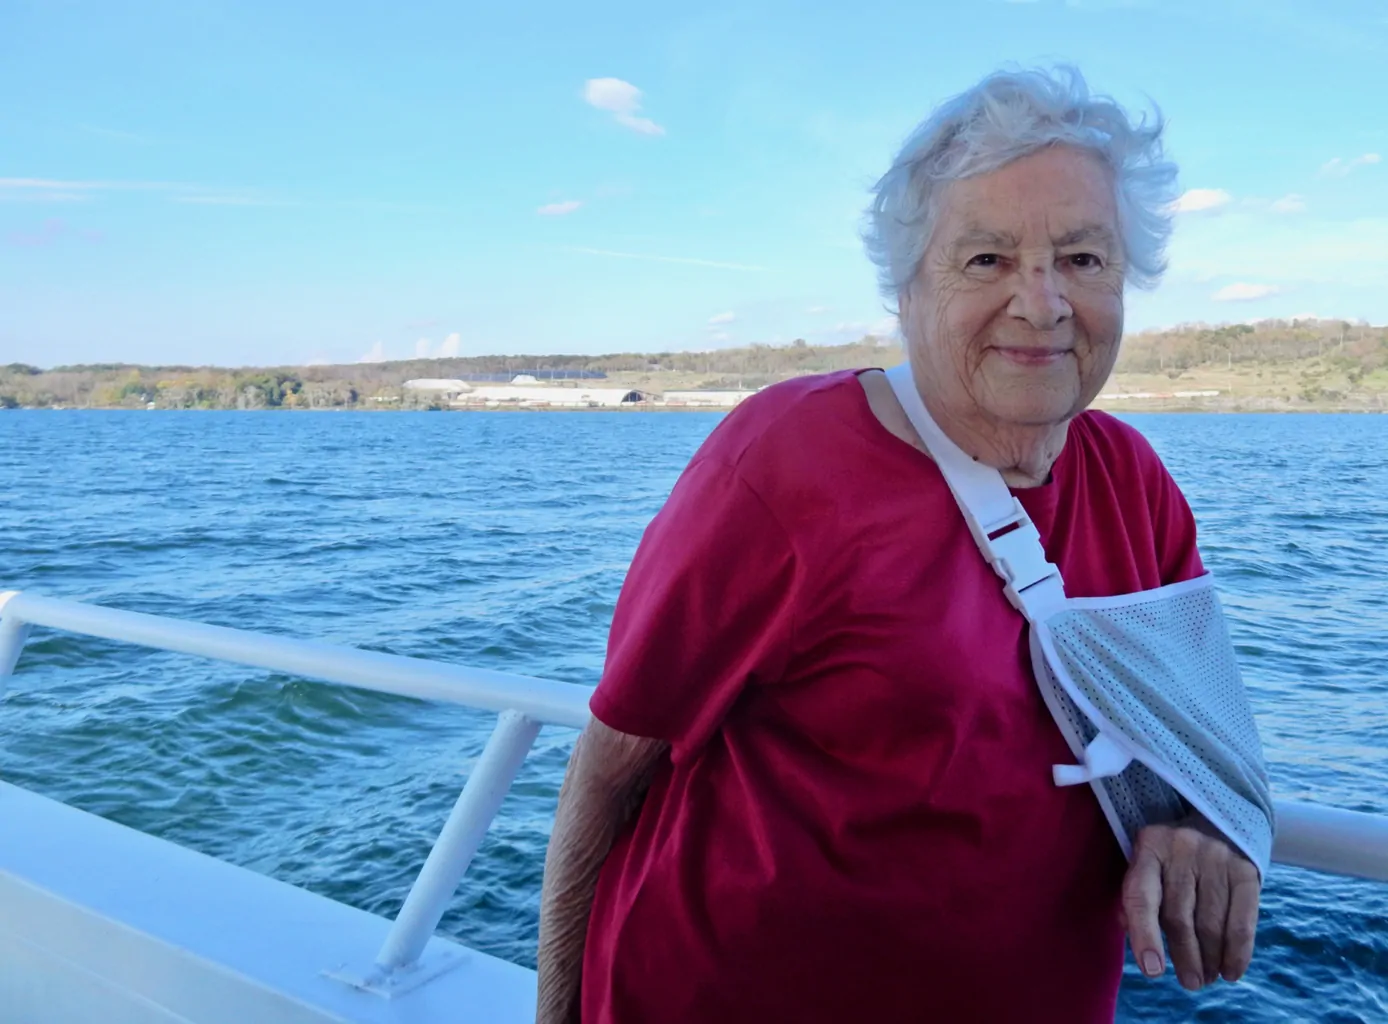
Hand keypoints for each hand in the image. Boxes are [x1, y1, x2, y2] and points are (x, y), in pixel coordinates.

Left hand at [1121, 815, 1261, 990]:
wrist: (1217, 819)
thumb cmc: (1171, 854)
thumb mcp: (1148, 861)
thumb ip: (1137, 895)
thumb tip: (1133, 936)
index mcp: (1149, 846)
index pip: (1141, 896)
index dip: (1145, 936)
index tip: (1153, 972)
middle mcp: (1182, 849)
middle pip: (1179, 917)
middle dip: (1184, 957)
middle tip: (1189, 983)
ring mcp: (1216, 857)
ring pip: (1210, 923)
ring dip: (1209, 960)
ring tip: (1206, 978)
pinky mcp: (1246, 869)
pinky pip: (1242, 920)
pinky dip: (1237, 952)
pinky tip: (1231, 971)